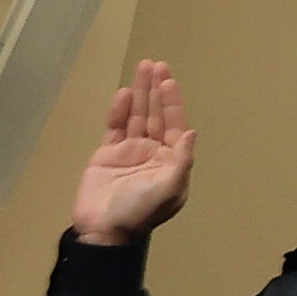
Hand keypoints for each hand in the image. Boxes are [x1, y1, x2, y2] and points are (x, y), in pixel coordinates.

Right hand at [70, 60, 196, 243]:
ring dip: (140, 94)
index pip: (174, 124)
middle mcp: (153, 152)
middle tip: (155, 64)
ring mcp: (130, 151)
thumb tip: (193, 133)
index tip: (168, 81)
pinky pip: (115, 127)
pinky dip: (119, 110)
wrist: (103, 230)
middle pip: (156, 114)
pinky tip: (124, 94)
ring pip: (137, 116)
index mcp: (171, 160)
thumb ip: (181, 160)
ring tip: (142, 68)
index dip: (172, 102)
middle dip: (156, 90)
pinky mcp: (107, 154)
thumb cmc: (139, 212)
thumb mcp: (167, 189)